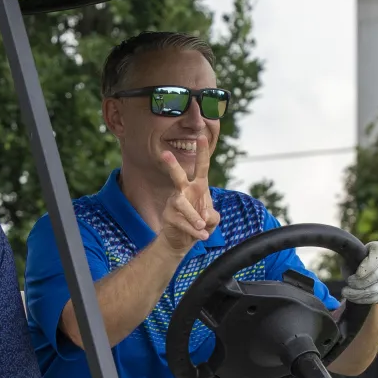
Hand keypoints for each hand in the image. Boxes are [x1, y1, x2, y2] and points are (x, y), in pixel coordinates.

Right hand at [156, 136, 220, 253]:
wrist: (183, 241)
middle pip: (177, 176)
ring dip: (193, 216)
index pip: (201, 167)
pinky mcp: (168, 216)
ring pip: (181, 204)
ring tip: (203, 225)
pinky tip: (202, 236)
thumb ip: (213, 215)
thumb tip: (203, 215)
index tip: (201, 136)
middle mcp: (184, 191)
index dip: (201, 152)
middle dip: (172, 165)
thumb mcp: (213, 220)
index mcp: (198, 187)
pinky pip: (182, 222)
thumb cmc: (200, 224)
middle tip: (164, 154)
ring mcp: (174, 203)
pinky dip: (193, 230)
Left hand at [341, 241, 377, 303]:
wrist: (362, 269)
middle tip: (345, 288)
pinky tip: (355, 298)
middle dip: (359, 285)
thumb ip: (350, 260)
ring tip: (347, 294)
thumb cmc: (353, 261)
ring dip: (359, 295)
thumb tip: (351, 271)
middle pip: (377, 276)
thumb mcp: (349, 256)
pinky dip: (365, 300)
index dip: (365, 270)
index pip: (377, 259)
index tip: (350, 278)